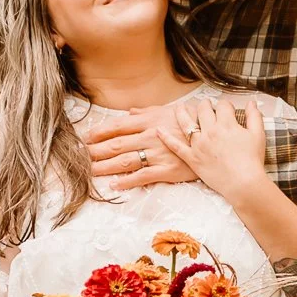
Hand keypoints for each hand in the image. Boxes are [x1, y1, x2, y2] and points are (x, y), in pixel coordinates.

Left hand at [82, 103, 200, 190]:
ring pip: (125, 161)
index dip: (98, 133)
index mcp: (149, 120)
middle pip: (116, 144)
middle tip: (79, 158)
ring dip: (105, 167)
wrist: (217, 136)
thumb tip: (129, 113)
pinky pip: (143, 176)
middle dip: (96, 151)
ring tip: (89, 172)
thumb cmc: (193, 122)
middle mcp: (151, 136)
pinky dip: (127, 182)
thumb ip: (147, 112)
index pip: (117, 126)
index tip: (85, 139)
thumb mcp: (170, 110)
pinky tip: (114, 185)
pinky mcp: (168, 170)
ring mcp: (159, 153)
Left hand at [157, 96, 269, 203]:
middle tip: (205, 105)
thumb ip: (255, 116)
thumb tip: (251, 102)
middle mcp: (210, 131)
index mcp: (227, 124)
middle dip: (204, 105)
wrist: (243, 182)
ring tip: (179, 107)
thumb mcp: (258, 135)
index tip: (226, 108)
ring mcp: (199, 144)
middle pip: (203, 110)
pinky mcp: (192, 158)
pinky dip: (166, 138)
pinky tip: (158, 130)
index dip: (225, 105)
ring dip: (182, 113)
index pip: (223, 106)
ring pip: (186, 123)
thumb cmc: (252, 160)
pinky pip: (176, 146)